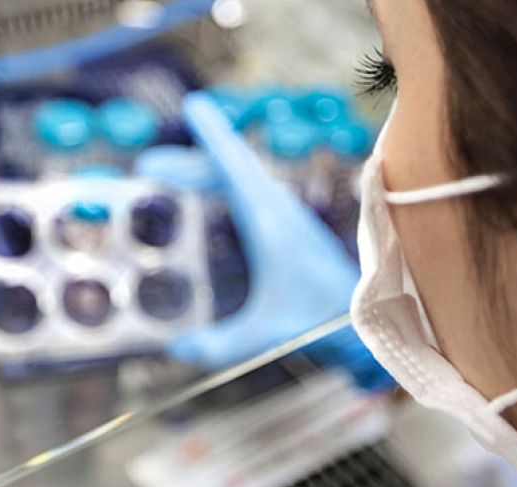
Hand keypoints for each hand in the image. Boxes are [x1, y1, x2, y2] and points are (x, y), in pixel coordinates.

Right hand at [138, 93, 391, 389]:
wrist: (367, 322)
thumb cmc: (319, 324)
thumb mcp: (262, 336)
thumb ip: (218, 345)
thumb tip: (176, 351)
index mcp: (267, 222)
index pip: (233, 165)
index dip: (210, 135)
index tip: (192, 106)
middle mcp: (278, 210)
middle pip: (228, 169)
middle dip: (187, 162)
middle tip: (149, 165)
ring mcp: (287, 215)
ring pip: (241, 178)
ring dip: (206, 172)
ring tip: (170, 178)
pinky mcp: (293, 227)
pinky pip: (251, 191)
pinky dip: (223, 184)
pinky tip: (211, 199)